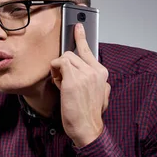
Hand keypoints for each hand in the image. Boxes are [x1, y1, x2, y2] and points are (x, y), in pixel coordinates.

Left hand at [50, 23, 110, 147]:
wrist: (87, 128)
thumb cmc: (87, 114)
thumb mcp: (98, 94)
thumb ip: (93, 80)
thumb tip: (81, 72)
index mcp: (102, 73)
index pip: (89, 50)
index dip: (81, 37)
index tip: (78, 27)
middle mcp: (96, 71)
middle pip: (73, 54)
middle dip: (64, 65)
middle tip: (62, 77)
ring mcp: (85, 74)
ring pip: (65, 58)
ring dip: (58, 70)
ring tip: (61, 84)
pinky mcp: (74, 79)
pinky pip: (59, 63)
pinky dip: (55, 71)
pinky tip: (58, 82)